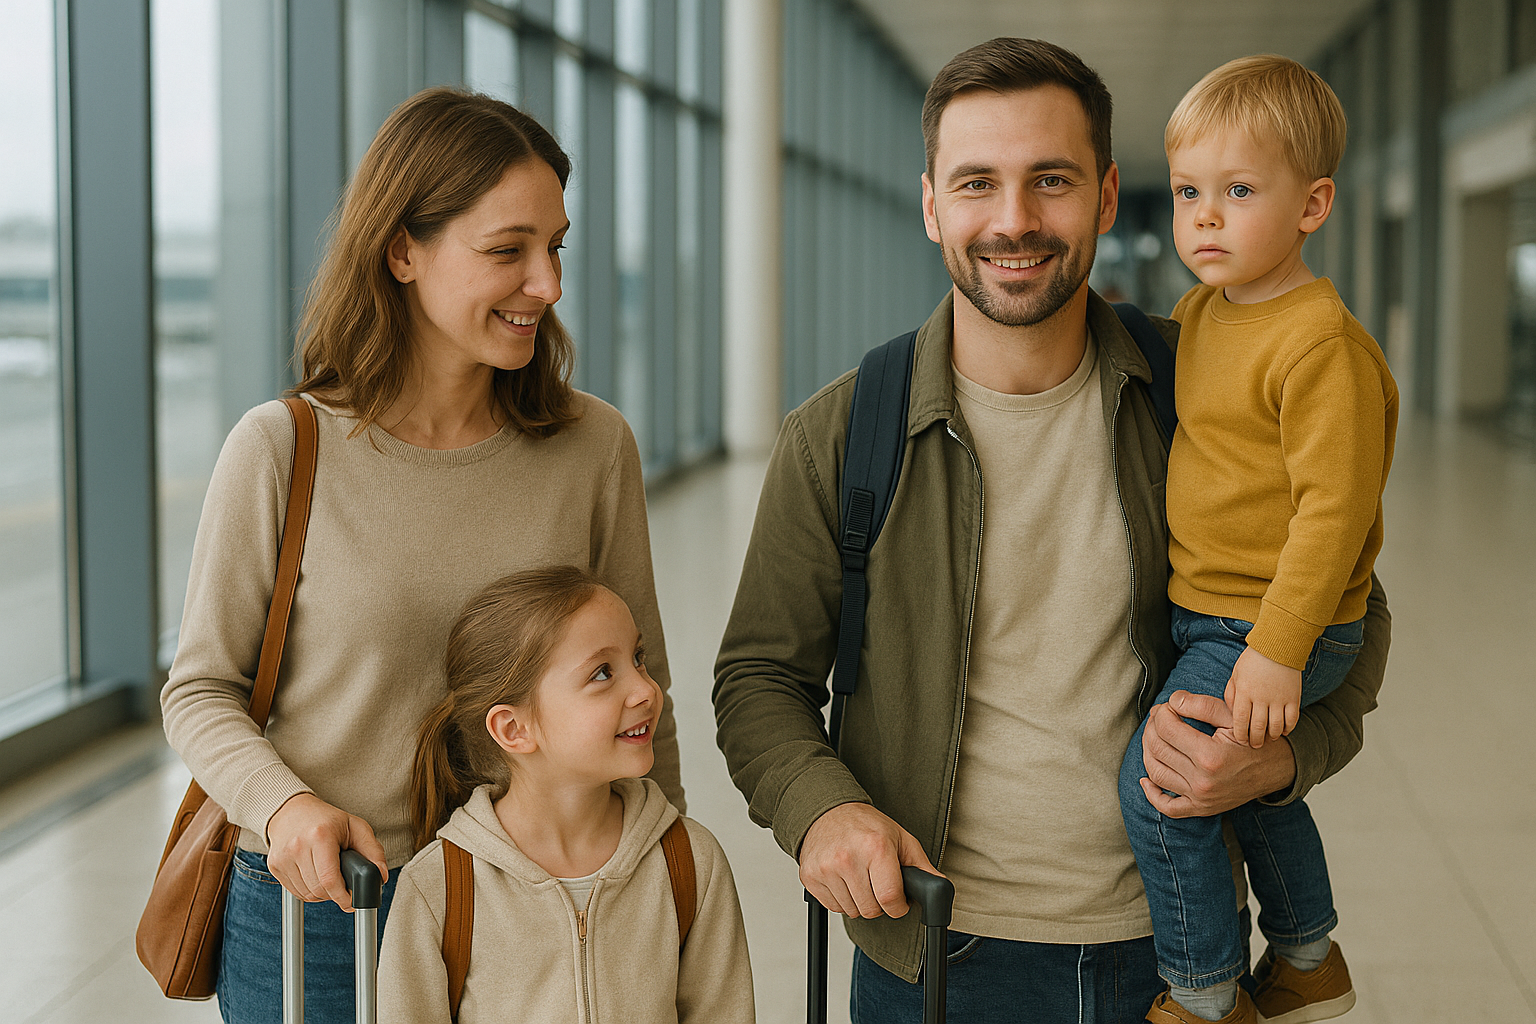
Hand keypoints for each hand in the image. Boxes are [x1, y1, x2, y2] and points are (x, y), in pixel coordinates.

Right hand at [265, 793, 387, 911]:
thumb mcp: (356, 827)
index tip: (352, 902)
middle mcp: (298, 846)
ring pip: (307, 894)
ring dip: (322, 893)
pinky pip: (295, 892)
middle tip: (343, 885)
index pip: (330, 880)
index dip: (343, 897)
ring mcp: (283, 857)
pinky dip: (308, 891)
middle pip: (319, 890)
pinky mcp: (274, 866)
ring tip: (329, 877)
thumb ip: (373, 851)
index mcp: (320, 835)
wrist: (292, 810)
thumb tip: (381, 876)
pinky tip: (315, 877)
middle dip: (335, 894)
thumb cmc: (327, 819)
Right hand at [798, 802, 940, 919]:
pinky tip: (844, 879)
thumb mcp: (900, 838)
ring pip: (852, 911)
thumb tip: (940, 889)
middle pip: (871, 910)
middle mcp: (848, 858)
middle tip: (877, 883)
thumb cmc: (866, 825)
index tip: (898, 900)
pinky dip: (841, 899)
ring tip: (859, 877)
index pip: (890, 899)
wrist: (827, 811)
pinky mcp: (810, 876)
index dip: (899, 906)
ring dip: (859, 901)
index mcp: (876, 848)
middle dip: (879, 903)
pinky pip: (833, 907)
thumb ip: (922, 866)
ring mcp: (826, 868)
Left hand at [1139, 690, 1296, 817]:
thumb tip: (1171, 700)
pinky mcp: (1201, 808)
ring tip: (1154, 736)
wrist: (1277, 768)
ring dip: (1147, 751)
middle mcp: (1203, 781)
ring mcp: (1200, 798)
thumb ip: (1200, 705)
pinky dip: (1152, 794)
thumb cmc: (1253, 739)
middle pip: (1157, 748)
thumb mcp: (1232, 716)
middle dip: (1152, 727)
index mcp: (1210, 756)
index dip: (1162, 712)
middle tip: (1159, 717)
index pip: (1166, 728)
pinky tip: (1146, 779)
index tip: (1168, 706)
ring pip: (1155, 773)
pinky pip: (1168, 807)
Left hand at [1225, 646, 1301, 746]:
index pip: (1240, 720)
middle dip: (1255, 740)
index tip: (1241, 740)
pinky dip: (1288, 728)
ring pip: (1275, 726)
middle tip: (1254, 745)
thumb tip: (1231, 711)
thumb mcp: (1235, 674)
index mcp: (1244, 691)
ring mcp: (1278, 698)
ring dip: (1272, 736)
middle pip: (1257, 727)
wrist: (1278, 646)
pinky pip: (1292, 719)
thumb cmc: (1253, 660)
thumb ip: (1231, 693)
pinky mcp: (1293, 697)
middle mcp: (1261, 697)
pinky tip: (1284, 731)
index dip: (1240, 734)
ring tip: (1268, 739)